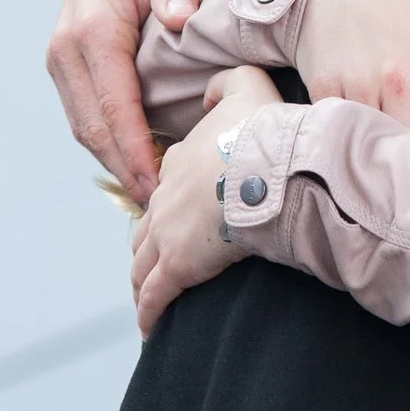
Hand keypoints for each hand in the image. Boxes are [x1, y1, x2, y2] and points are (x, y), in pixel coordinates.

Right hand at [46, 0, 204, 205]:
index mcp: (90, 31)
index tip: (159, 184)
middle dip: (125, 169)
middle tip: (161, 206)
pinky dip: (110, 142)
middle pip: (93, 128)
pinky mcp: (68, 67)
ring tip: (154, 194)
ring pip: (85, 127)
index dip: (135, 150)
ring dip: (115, 162)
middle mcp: (66, 51)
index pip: (112, 107)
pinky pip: (86, 115)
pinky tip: (141, 162)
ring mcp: (62, 61)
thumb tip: (179, 18)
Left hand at [131, 67, 281, 334]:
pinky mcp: (176, 266)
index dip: (173, 202)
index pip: (167, 185)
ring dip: (143, 282)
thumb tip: (208, 91)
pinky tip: (151, 329)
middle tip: (158, 265)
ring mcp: (166, 233)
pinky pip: (154, 297)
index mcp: (181, 160)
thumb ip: (226, 80)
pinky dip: (150, 313)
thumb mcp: (247, 84)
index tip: (182, 218)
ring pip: (142, 264)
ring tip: (149, 301)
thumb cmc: (264, 130)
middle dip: (149, 246)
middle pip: (147, 227)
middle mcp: (164, 197)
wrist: (267, 168)